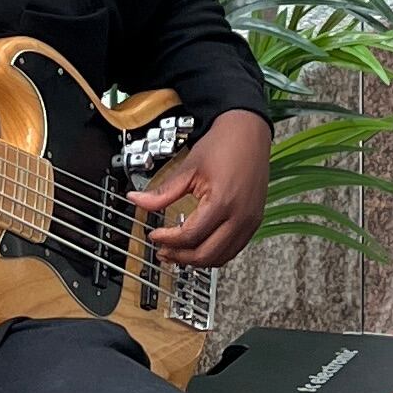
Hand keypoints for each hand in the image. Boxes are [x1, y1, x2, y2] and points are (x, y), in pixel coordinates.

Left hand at [132, 105, 270, 266]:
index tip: (154, 235)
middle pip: (206, 254)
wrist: (248, 132)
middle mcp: (240, 216)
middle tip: (163, 251)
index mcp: (222, 202)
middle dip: (180, 257)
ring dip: (197, 260)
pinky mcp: (254, 221)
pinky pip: (234, 249)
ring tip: (178, 253)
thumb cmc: (223, 145)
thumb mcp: (188, 168)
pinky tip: (200, 247)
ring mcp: (250, 221)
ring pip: (221, 258)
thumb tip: (137, 201)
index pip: (190, 236)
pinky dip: (215, 254)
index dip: (167, 240)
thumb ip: (162, 192)